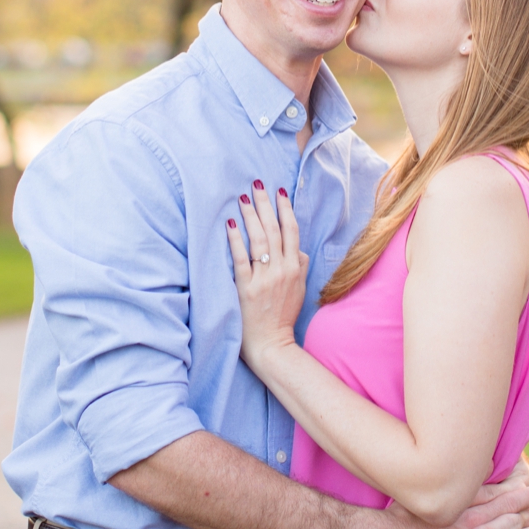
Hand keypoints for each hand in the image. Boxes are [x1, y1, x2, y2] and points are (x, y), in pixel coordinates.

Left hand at [226, 183, 307, 368]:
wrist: (272, 344)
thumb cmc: (283, 316)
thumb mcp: (300, 289)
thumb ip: (301, 267)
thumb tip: (299, 250)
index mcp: (296, 268)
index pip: (292, 231)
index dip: (285, 210)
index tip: (279, 192)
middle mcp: (282, 269)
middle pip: (274, 230)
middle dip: (265, 205)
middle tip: (257, 184)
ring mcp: (264, 278)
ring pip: (259, 240)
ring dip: (250, 216)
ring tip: (242, 198)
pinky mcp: (246, 288)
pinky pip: (240, 259)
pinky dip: (234, 240)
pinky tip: (228, 225)